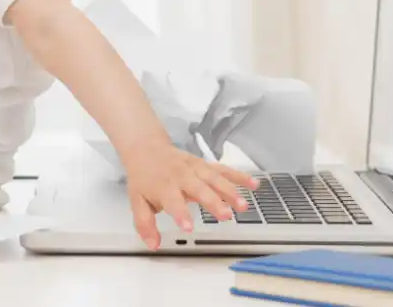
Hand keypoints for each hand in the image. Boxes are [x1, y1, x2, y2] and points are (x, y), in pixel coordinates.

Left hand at [122, 144, 259, 249]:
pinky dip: (239, 176)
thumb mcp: (137, 201)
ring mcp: (195, 169)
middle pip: (199, 189)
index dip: (180, 214)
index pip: (172, 202)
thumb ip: (145, 223)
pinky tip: (254, 184)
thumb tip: (153, 244)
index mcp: (164, 187)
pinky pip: (224, 170)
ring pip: (214, 179)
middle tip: (226, 216)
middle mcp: (182, 177)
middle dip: (213, 202)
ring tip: (244, 206)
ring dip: (230, 191)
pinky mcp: (205, 165)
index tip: (188, 227)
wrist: (147, 148)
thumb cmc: (144, 179)